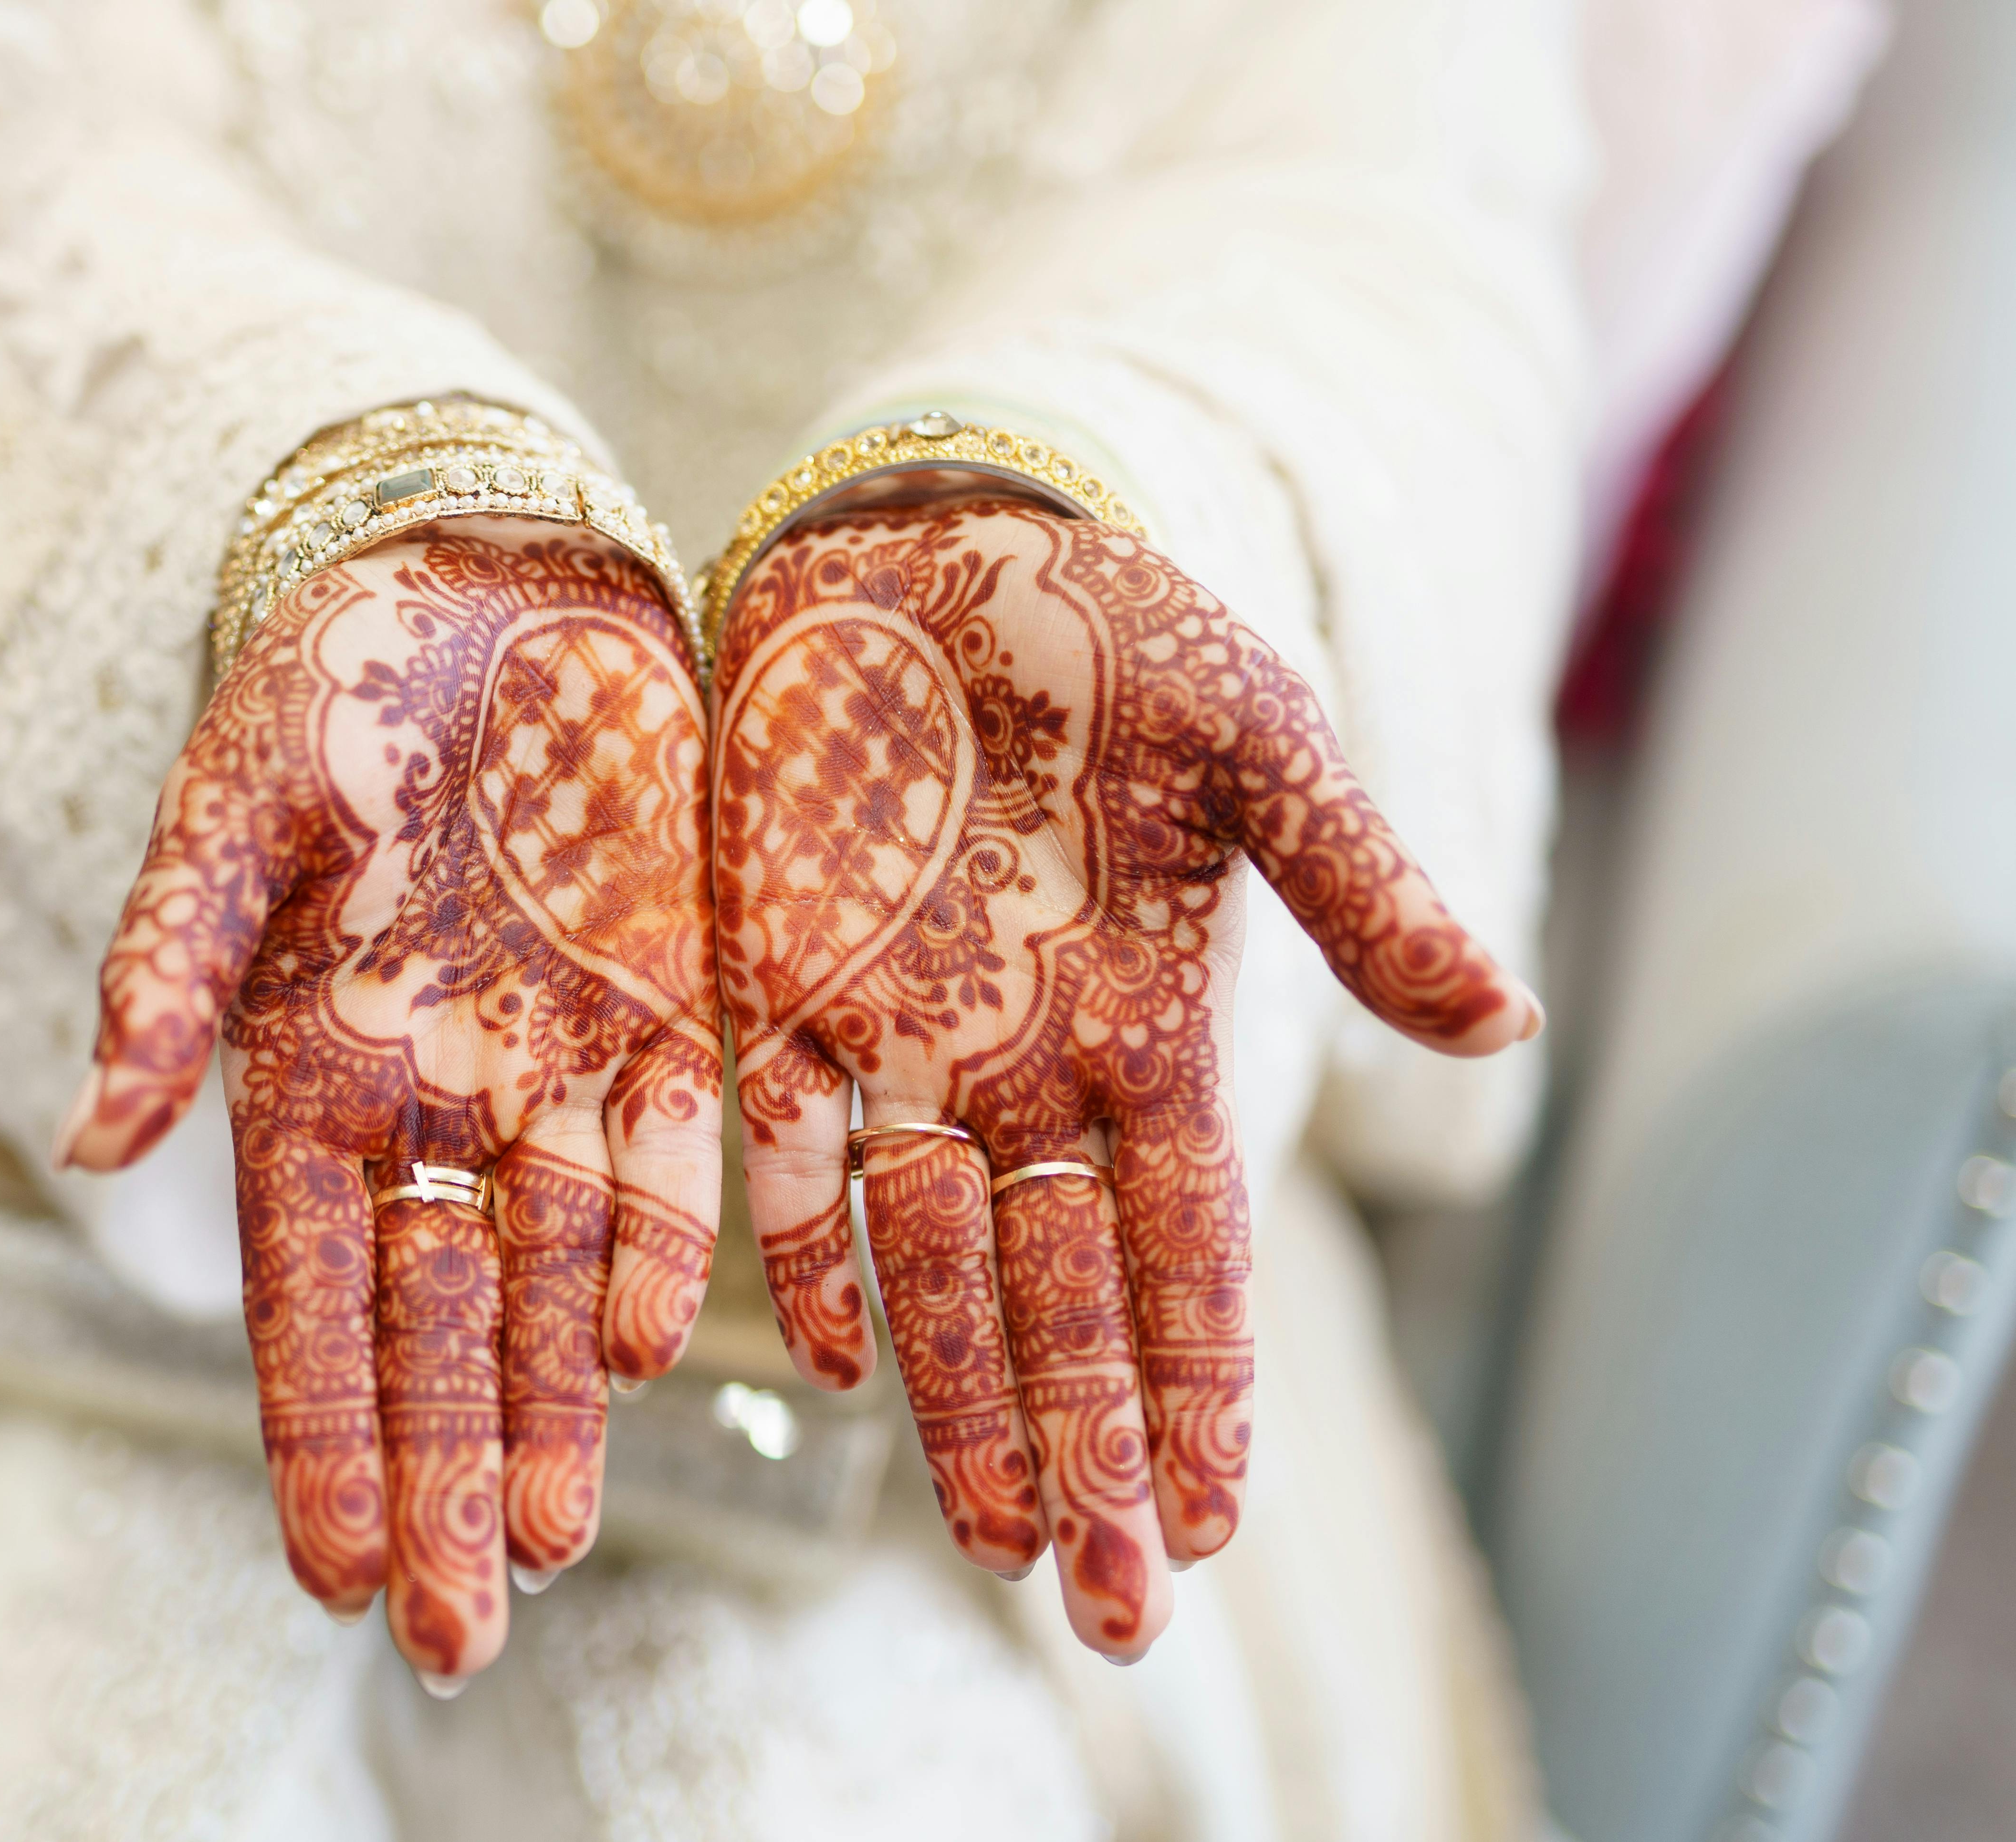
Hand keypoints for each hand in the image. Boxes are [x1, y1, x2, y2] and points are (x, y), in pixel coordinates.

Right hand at [58, 520, 721, 1685]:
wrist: (489, 579)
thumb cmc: (333, 682)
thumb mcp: (235, 810)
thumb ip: (169, 967)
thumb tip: (85, 1133)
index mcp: (308, 1068)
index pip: (306, 1293)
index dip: (318, 1429)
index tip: (328, 1570)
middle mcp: (431, 1100)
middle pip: (436, 1323)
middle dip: (441, 1473)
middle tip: (452, 1630)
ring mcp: (549, 1064)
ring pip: (550, 1276)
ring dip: (551, 1408)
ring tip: (547, 1540)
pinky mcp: (660, 1011)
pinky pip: (665, 1159)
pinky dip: (660, 1250)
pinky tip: (648, 1352)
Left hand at [713, 499, 1536, 1659]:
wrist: (935, 533)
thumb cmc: (1113, 624)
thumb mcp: (1259, 742)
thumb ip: (1356, 887)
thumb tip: (1507, 1024)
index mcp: (1152, 1024)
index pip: (1187, 1248)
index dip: (1202, 1383)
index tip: (1216, 1520)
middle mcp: (1026, 1067)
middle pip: (1065, 1297)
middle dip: (1088, 1449)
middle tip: (1110, 1608)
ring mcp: (900, 1040)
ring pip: (935, 1266)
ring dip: (965, 1403)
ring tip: (997, 1543)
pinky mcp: (779, 989)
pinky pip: (787, 1156)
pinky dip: (809, 1257)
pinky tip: (840, 1366)